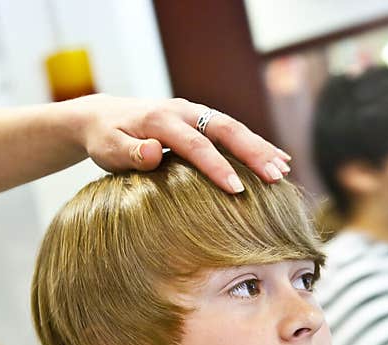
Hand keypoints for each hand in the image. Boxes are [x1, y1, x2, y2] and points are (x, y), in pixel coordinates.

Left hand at [71, 95, 290, 193]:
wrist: (103, 116)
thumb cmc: (105, 139)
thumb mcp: (108, 149)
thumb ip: (130, 152)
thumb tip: (153, 152)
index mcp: (161, 120)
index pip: (195, 145)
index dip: (217, 168)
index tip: (237, 190)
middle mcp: (184, 111)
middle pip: (225, 129)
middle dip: (253, 153)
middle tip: (276, 177)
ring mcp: (195, 113)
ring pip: (234, 127)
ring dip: (260, 148)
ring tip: (284, 170)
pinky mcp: (201, 119)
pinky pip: (232, 130)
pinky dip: (255, 144)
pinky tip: (277, 159)